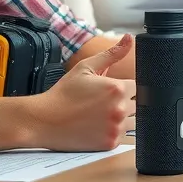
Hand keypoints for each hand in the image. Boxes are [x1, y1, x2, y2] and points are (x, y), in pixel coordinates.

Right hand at [27, 33, 135, 150]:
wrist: (44, 120)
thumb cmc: (64, 93)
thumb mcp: (86, 67)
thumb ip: (112, 54)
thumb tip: (129, 38)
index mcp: (117, 88)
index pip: (138, 86)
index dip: (125, 87)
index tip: (111, 91)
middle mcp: (120, 109)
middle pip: (138, 103)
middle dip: (125, 101)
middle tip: (103, 103)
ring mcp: (116, 127)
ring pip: (134, 120)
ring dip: (123, 117)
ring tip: (101, 115)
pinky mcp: (110, 143)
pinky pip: (122, 135)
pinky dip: (114, 131)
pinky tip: (97, 126)